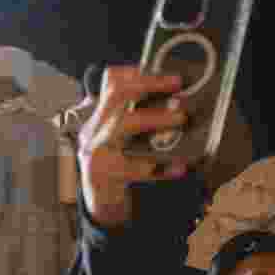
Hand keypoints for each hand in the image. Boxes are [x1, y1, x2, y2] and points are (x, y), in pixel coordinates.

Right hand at [77, 67, 188, 226]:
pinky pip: (136, 168)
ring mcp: (96, 152)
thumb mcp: (118, 141)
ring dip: (157, 118)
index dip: (134, 73)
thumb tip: (174, 104)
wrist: (100, 203)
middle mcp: (93, 131)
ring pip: (126, 124)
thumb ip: (134, 123)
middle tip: (177, 84)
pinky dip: (161, 168)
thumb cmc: (116, 167)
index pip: (110, 84)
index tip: (160, 70)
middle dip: (149, 85)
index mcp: (97, 120)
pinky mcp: (106, 175)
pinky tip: (180, 166)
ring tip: (181, 118)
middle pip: (118, 95)